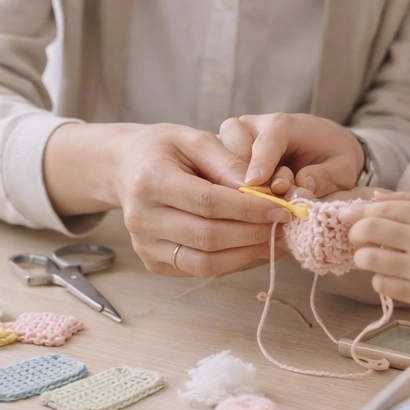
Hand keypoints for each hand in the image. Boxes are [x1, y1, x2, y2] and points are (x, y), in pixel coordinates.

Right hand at [46, 122, 291, 276]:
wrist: (125, 168)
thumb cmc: (164, 150)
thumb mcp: (194, 139)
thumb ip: (228, 161)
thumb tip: (262, 190)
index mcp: (149, 180)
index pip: (208, 202)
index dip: (249, 209)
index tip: (281, 208)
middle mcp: (140, 218)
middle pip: (208, 236)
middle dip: (254, 233)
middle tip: (284, 225)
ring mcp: (143, 245)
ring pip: (206, 263)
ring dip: (247, 254)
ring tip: (274, 239)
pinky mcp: (152, 263)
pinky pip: (199, 271)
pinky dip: (232, 263)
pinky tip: (252, 248)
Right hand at [218, 113, 365, 197]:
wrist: (322, 148)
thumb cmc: (331, 157)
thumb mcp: (342, 169)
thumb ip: (326, 177)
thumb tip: (302, 187)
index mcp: (281, 124)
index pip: (267, 141)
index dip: (261, 163)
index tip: (254, 183)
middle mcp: (251, 126)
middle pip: (235, 149)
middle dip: (247, 179)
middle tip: (268, 199)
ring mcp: (234, 141)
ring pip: (221, 162)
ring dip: (236, 185)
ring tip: (262, 200)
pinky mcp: (224, 156)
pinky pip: (217, 174)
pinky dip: (229, 191)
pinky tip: (247, 205)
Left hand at [342, 192, 409, 316]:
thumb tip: (373, 198)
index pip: (380, 209)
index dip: (357, 212)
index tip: (346, 216)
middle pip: (368, 230)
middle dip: (355, 234)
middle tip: (357, 239)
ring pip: (369, 259)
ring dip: (364, 258)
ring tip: (373, 258)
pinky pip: (382, 285)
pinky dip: (380, 280)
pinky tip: (391, 277)